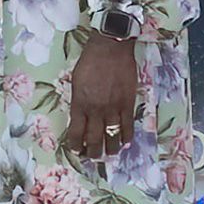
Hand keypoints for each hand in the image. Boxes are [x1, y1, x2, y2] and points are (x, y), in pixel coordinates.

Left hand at [66, 37, 137, 161]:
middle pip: (94, 140)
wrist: (110, 48)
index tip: (76, 149)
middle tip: (92, 156)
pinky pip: (128, 127)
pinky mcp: (128, 104)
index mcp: (79, 104)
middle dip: (92, 152)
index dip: (75, 145)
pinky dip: (126, 137)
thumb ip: (78, 101)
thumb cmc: (89, 61)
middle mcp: (95, 110)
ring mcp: (113, 108)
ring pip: (112, 137)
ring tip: (109, 153)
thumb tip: (80, 117)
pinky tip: (124, 142)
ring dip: (111, 149)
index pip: (75, 133)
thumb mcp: (75, 82)